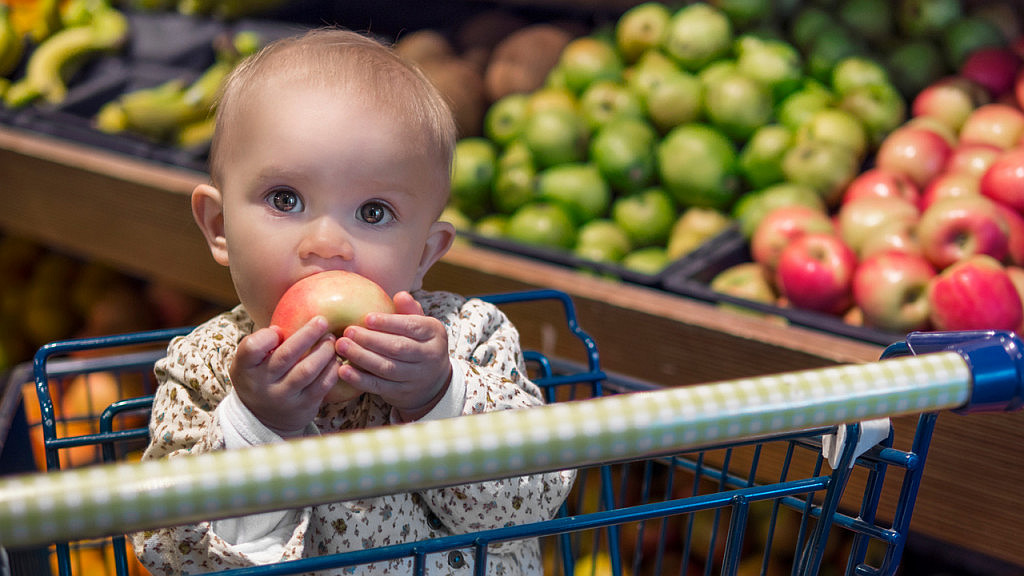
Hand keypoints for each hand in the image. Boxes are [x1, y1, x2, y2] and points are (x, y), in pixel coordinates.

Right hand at [230, 316, 338, 436]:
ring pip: (307, 370)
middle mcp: (262, 384)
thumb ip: (262, 341)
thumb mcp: (249, 361)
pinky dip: (331, 370)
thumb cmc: (260, 376)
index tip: (279, 329)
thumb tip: (291, 311)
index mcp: (245, 368)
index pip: (250, 348)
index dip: (266, 336)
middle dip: (307, 335)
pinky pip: (321, 386)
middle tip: (322, 321)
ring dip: (324, 352)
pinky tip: (335, 359)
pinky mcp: (303, 406)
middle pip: (285, 356)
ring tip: (331, 340)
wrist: (264, 419)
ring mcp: (283, 397)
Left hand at [335, 291, 451, 421]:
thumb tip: (401, 295)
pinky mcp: (402, 393)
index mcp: (434, 333)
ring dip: (362, 357)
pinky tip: (343, 371)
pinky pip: (379, 386)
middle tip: (348, 331)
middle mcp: (430, 356)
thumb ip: (409, 310)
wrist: (432, 381)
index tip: (367, 318)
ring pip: (387, 367)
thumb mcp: (421, 325)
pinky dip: (360, 379)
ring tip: (341, 346)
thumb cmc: (419, 343)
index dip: (389, 323)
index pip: (412, 327)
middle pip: (398, 348)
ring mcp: (417, 377)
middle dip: (370, 340)